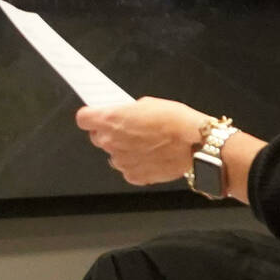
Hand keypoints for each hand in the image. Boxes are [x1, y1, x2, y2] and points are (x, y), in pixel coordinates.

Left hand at [76, 97, 212, 186]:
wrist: (195, 143)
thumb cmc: (175, 121)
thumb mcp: (147, 103)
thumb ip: (126, 112)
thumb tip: (122, 116)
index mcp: (110, 120)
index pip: (83, 119)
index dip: (91, 117)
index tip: (96, 116)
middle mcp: (110, 142)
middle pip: (97, 137)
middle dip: (109, 133)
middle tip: (129, 129)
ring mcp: (121, 161)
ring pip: (114, 154)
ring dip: (123, 150)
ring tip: (145, 144)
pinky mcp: (134, 176)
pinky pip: (128, 169)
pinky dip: (136, 164)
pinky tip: (151, 156)